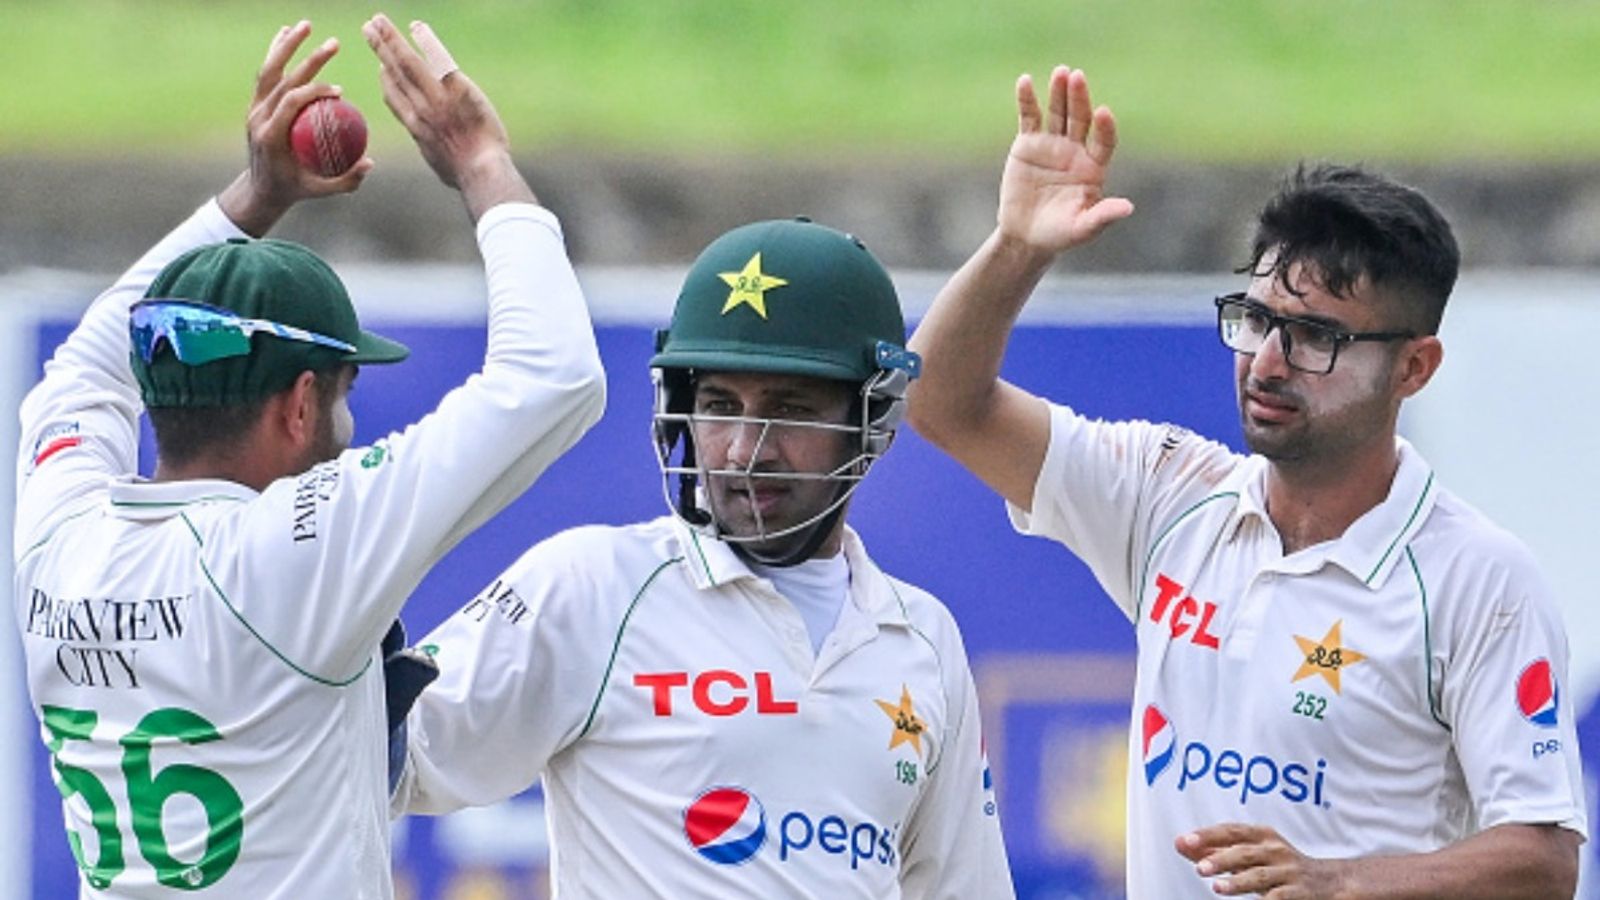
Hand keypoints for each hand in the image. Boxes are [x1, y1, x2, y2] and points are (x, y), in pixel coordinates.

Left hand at [220, 20, 373, 234]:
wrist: (260, 189)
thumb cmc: (294, 189)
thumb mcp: (320, 191)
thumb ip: (345, 180)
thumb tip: (370, 162)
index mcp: (270, 135)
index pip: (291, 103)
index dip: (314, 91)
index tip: (339, 90)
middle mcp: (258, 117)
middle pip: (282, 80)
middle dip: (309, 60)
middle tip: (334, 44)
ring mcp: (254, 108)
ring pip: (269, 70)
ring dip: (287, 45)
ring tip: (306, 25)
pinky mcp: (255, 104)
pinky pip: (266, 74)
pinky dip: (277, 53)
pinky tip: (286, 34)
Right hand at [362, 14, 533, 217]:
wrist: (481, 171)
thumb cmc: (466, 175)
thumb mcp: (442, 166)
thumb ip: (436, 151)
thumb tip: (440, 154)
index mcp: (416, 128)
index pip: (394, 98)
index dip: (386, 81)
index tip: (380, 67)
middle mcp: (420, 108)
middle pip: (394, 72)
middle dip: (379, 49)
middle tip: (367, 29)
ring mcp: (435, 97)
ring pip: (406, 62)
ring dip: (390, 38)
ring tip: (377, 20)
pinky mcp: (456, 88)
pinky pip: (437, 58)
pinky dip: (425, 41)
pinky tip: (416, 26)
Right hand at [997, 66, 1132, 256]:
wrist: (1026, 235)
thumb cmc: (1060, 234)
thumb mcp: (1083, 229)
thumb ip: (1103, 216)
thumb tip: (1128, 208)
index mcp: (1094, 166)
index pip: (1104, 141)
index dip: (1105, 127)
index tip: (1103, 113)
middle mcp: (1076, 150)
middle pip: (1080, 118)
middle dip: (1079, 99)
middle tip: (1078, 78)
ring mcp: (1052, 143)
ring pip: (1058, 112)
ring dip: (1059, 92)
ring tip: (1061, 72)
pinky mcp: (1028, 143)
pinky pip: (1029, 117)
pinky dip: (1026, 99)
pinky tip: (1025, 81)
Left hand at [1178, 824, 1350, 898]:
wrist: (1328, 882)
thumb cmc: (1278, 865)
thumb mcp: (1250, 853)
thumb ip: (1215, 849)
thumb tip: (1180, 843)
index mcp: (1262, 836)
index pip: (1232, 831)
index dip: (1208, 835)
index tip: (1185, 841)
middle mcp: (1276, 851)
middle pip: (1245, 853)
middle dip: (1221, 859)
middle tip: (1199, 868)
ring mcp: (1288, 872)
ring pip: (1260, 877)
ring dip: (1238, 882)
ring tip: (1218, 888)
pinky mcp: (1298, 894)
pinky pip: (1278, 898)